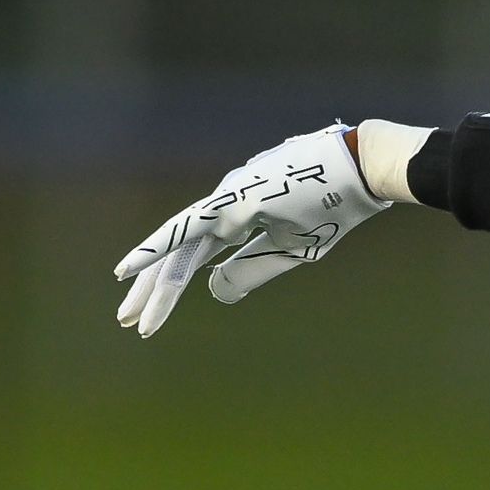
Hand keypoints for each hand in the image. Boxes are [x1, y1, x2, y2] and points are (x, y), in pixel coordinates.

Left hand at [111, 126, 389, 337]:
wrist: (363, 169)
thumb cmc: (335, 205)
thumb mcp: (292, 250)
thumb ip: (251, 270)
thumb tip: (212, 292)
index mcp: (239, 216)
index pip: (195, 255)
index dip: (172, 284)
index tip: (152, 315)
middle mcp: (224, 206)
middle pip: (178, 254)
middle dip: (151, 289)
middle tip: (126, 321)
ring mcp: (225, 200)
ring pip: (178, 249)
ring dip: (154, 285)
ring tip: (129, 318)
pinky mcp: (231, 200)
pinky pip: (185, 229)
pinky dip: (155, 249)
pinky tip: (127, 269)